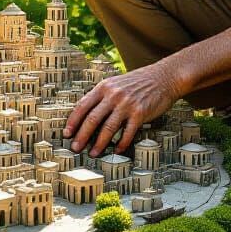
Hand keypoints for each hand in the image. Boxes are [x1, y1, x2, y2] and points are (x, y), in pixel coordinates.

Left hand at [64, 62, 180, 157]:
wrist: (163, 77)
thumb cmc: (138, 82)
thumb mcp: (116, 83)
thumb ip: (102, 96)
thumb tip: (86, 116)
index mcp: (104, 87)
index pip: (83, 105)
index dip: (73, 121)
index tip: (67, 134)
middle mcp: (113, 95)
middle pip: (92, 119)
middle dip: (82, 136)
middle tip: (75, 148)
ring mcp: (127, 104)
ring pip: (108, 128)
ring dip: (99, 144)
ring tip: (93, 153)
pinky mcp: (140, 113)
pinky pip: (127, 133)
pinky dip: (121, 144)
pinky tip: (116, 150)